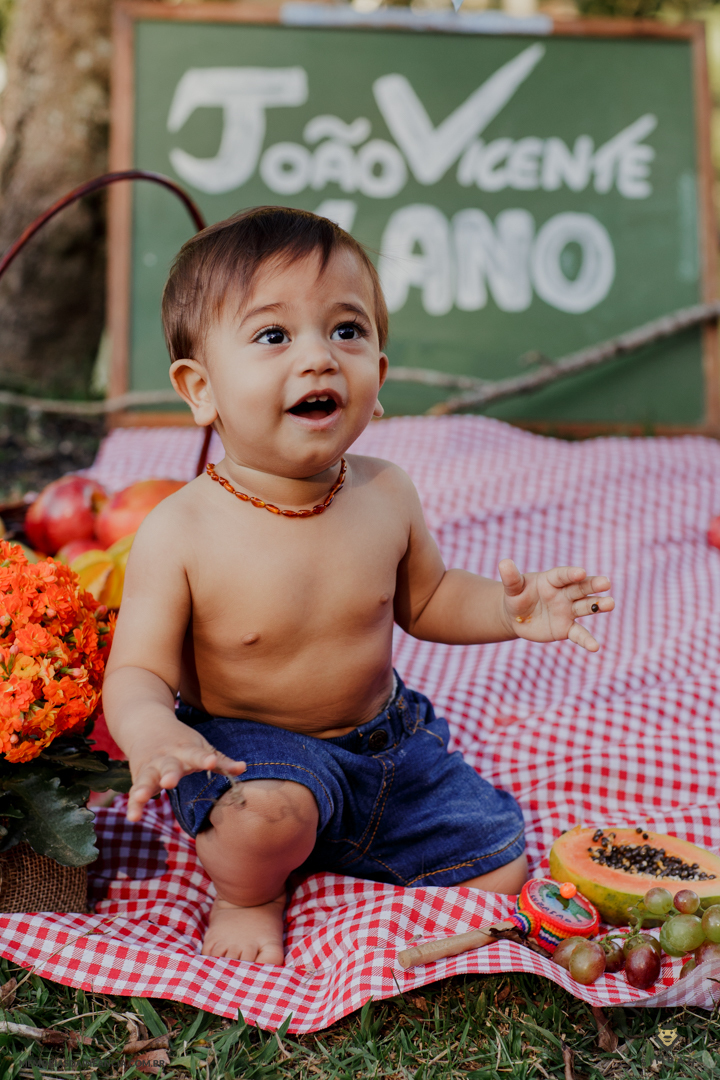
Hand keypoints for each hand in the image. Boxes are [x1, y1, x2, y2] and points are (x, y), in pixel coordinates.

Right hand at [127, 733, 245, 821]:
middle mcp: (167, 758)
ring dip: (144, 788)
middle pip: (169, 767)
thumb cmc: (181, 742)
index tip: (211, 762)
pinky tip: (133, 817)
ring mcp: (151, 768)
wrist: (146, 724)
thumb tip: (244, 768)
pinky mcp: (139, 778)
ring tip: (141, 798)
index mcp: (186, 750)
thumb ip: (220, 761)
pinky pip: (135, 792)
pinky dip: (134, 804)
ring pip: (146, 778)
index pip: (196, 754)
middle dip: (169, 774)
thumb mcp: (200, 746)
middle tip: (169, 782)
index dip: (204, 759)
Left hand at [498, 559, 613, 652]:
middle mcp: (564, 594)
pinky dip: (587, 640)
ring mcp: (568, 611)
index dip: (571, 574)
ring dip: (598, 606)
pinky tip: (596, 648)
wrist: (516, 618)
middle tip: (606, 582)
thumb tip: (503, 562)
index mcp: (552, 580)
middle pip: (581, 588)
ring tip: (610, 604)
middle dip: (593, 585)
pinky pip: (579, 634)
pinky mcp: (567, 628)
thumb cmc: (516, 598)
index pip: (563, 575)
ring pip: (586, 607)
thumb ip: (511, 578)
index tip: (580, 572)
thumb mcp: (512, 588)